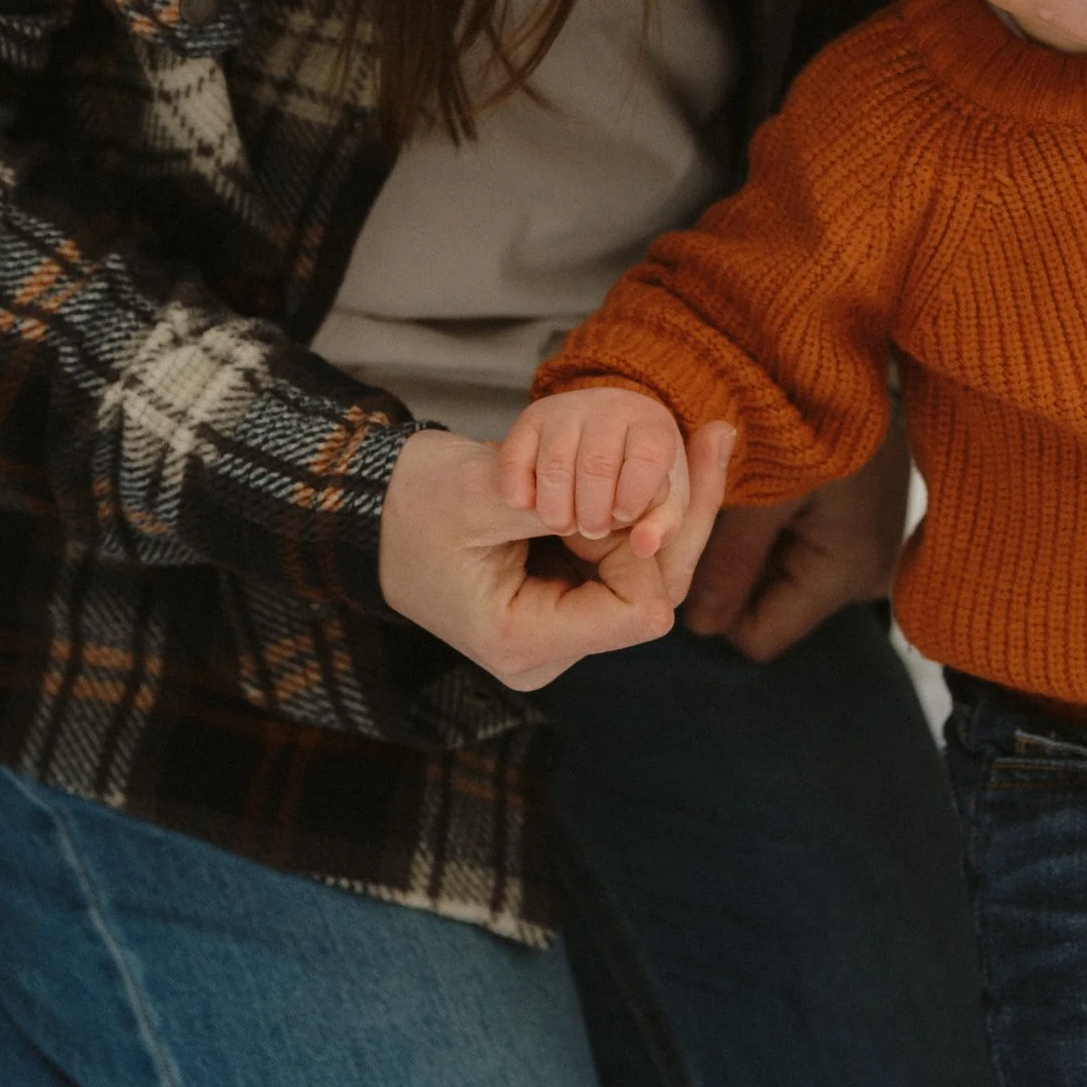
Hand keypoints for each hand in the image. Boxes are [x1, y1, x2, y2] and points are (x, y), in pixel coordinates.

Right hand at [377, 420, 735, 690]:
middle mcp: (548, 650)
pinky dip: (642, 513)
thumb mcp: (482, 496)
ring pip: (648, 574)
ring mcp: (559, 628)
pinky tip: (677, 458)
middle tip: (719, 436)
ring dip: (663, 511)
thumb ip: (560, 506)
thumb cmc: (411, 506)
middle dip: (681, 518)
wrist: (368, 514)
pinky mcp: (564, 600)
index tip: (662, 479)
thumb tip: (647, 512)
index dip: (657, 547)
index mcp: (522, 643)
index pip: (638, 611)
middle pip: (653, 593)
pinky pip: (625, 561)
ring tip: (702, 438)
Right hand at [497, 386, 692, 557]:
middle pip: (597, 466)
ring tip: (565, 525)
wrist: (606, 433)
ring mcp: (565, 410)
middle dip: (593, 513)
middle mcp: (607, 408)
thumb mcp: (661, 499)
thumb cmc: (637, 474)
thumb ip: (661, 525)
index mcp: (651, 424)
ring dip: (556, 510)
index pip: (648, 457)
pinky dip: (520, 494)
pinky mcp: (529, 420)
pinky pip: (515, 460)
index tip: (624, 515)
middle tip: (593, 531)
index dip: (635, 495)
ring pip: (555, 467)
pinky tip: (532, 507)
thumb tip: (644, 546)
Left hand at [683, 416, 912, 663]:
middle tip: (713, 520)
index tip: (688, 556)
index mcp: (843, 573)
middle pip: (773, 609)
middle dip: (736, 575)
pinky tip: (768, 493)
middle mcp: (865, 578)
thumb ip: (730, 562)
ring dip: (756, 552)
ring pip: (784, 582)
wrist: (855, 367)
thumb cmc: (810, 420)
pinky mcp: (865, 533)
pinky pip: (804, 555)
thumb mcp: (763, 492)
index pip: (759, 636)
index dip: (716, 607)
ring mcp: (869, 556)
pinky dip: (779, 533)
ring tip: (742, 500)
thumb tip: (695, 627)